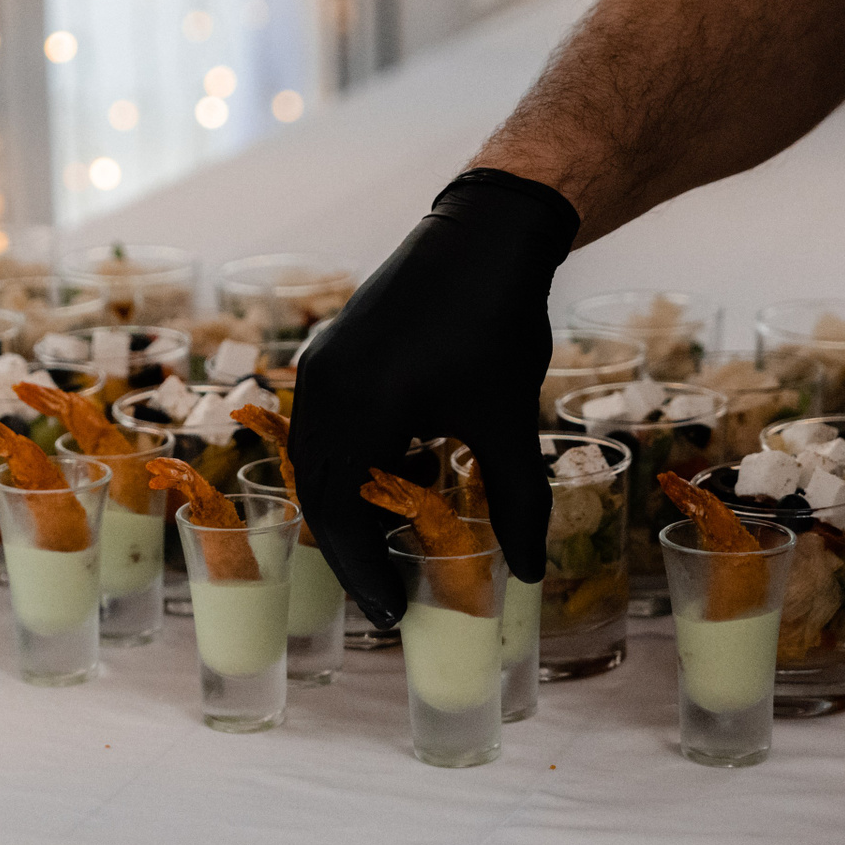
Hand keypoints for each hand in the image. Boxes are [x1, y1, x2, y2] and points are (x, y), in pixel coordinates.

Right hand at [288, 169, 579, 626]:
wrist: (485, 232)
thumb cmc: (497, 324)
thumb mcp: (509, 420)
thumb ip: (516, 500)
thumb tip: (524, 573)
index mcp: (357, 411)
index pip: (338, 516)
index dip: (363, 571)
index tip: (392, 612)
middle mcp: (323, 389)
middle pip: (319, 493)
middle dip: (354, 547)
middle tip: (390, 589)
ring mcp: (324, 365)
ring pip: (321, 459)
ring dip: (355, 501)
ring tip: (403, 532)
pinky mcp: (336, 349)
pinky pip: (330, 424)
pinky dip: (359, 460)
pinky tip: (409, 467)